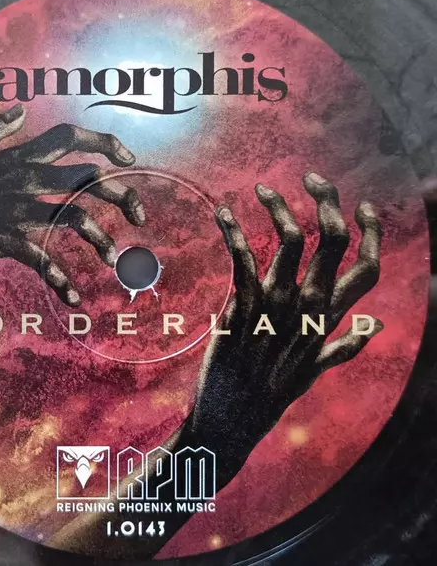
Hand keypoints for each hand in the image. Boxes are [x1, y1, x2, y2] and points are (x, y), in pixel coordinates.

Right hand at [0, 105, 144, 305]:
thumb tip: (18, 111)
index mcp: (16, 157)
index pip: (71, 137)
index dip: (105, 143)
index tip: (128, 157)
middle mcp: (22, 179)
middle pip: (87, 178)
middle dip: (123, 194)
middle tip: (140, 215)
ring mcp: (13, 209)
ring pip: (76, 218)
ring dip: (103, 241)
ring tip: (114, 259)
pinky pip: (42, 259)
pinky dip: (61, 279)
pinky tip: (72, 296)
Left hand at [183, 173, 382, 485]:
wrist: (231, 420)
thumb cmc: (272, 394)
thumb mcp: (315, 372)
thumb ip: (344, 345)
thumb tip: (374, 326)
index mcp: (330, 320)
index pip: (367, 267)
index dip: (371, 232)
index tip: (362, 206)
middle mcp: (310, 308)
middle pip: (332, 240)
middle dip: (327, 200)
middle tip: (311, 176)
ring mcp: (276, 307)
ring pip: (289, 240)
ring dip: (276, 207)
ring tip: (261, 190)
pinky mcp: (242, 309)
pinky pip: (242, 258)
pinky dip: (232, 231)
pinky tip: (223, 213)